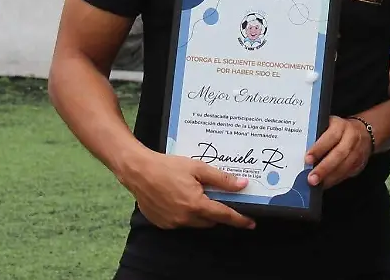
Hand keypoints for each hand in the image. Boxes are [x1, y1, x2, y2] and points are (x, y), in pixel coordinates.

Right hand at [123, 153, 255, 229]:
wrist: (138, 170)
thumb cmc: (168, 166)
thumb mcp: (197, 168)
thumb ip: (221, 178)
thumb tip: (242, 185)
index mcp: (196, 205)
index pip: (224, 215)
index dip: (239, 219)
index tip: (251, 223)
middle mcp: (185, 218)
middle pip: (210, 220)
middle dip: (216, 211)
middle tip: (216, 196)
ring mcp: (172, 223)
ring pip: (196, 222)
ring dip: (201, 212)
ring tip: (194, 193)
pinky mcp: (162, 224)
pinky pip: (181, 222)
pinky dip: (185, 214)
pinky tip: (179, 198)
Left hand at [306, 115, 372, 187]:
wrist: (363, 132)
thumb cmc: (339, 129)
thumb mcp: (328, 124)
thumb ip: (318, 134)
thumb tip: (300, 149)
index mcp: (341, 126)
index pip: (330, 137)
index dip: (319, 149)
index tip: (307, 159)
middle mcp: (351, 138)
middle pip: (338, 155)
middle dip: (324, 168)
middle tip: (311, 179)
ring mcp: (358, 152)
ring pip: (344, 167)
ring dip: (329, 177)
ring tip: (317, 184)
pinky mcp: (360, 163)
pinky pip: (347, 173)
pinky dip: (335, 180)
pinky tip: (325, 183)